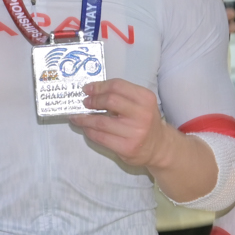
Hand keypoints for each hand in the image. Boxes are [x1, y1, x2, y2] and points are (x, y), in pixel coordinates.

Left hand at [72, 80, 219, 202]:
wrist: (159, 146)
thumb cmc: (145, 121)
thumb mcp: (141, 103)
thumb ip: (122, 96)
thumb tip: (91, 91)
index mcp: (145, 98)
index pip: (117, 86)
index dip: (99, 86)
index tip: (87, 89)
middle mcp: (142, 114)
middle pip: (110, 101)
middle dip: (93, 100)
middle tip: (84, 103)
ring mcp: (134, 132)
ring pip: (101, 122)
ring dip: (84, 118)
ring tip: (76, 116)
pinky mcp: (126, 147)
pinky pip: (101, 137)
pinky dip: (89, 131)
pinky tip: (86, 128)